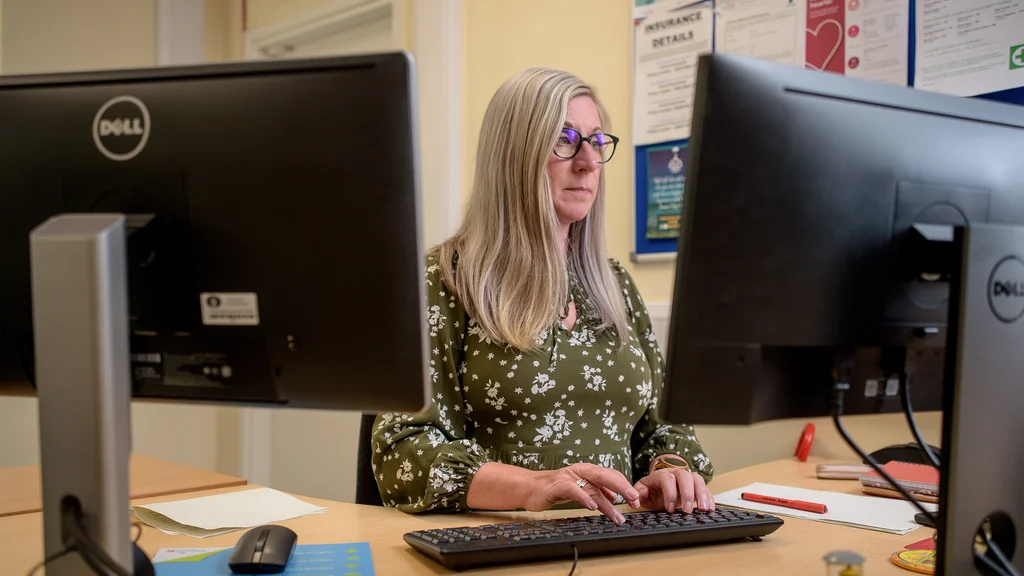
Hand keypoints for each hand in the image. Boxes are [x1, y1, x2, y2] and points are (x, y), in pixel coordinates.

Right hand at [522, 463, 640, 523]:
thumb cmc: (554, 488)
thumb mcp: (579, 488)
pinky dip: (584, 497)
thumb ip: (595, 490)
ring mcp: (569, 477)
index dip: (625, 485)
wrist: (530, 487)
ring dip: (606, 503)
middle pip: (606, 476)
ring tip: (617, 516)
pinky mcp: (557, 485)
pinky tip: (592, 506)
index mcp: (587, 471)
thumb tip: (614, 496)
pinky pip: (573, 490)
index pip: (611, 474)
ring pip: (592, 487)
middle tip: (635, 501)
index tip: (636, 499)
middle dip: (623, 488)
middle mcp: (580, 471)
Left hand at [635, 468, 713, 513]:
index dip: (670, 493)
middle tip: (687, 510)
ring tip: (704, 509)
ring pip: (698, 480)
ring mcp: (689, 478)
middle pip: (685, 477)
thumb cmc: (653, 489)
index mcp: (662, 475)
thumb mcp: (642, 490)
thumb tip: (640, 496)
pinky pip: (706, 488)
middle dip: (687, 494)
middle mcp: (677, 473)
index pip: (667, 479)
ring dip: (702, 495)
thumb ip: (639, 492)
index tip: (670, 509)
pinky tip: (711, 509)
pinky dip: (709, 498)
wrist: (661, 483)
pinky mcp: (698, 485)